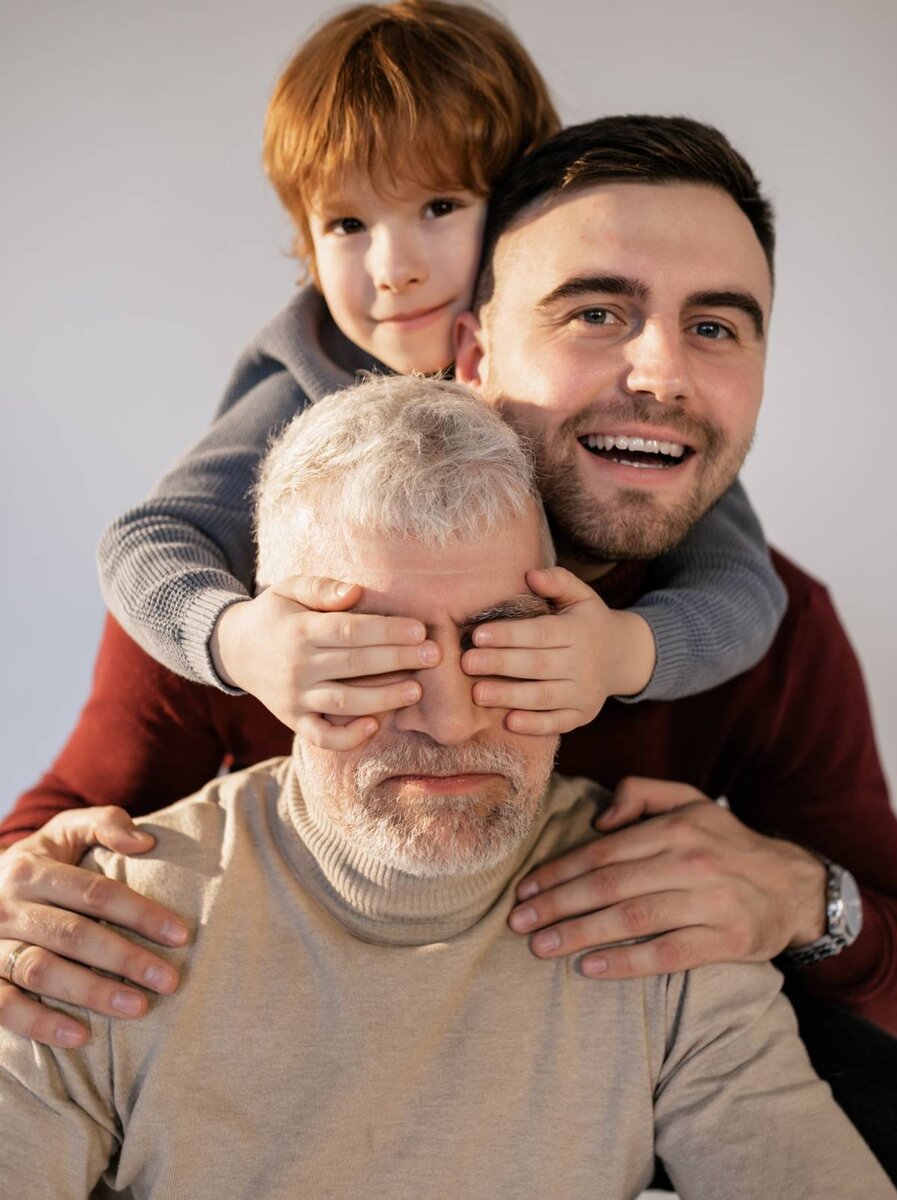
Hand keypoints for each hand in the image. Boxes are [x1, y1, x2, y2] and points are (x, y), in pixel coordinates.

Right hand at [0, 807, 188, 1046]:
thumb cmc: (38, 863)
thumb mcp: (63, 832)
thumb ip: (104, 824)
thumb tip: (146, 842)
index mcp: (30, 870)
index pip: (94, 892)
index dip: (139, 913)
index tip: (180, 935)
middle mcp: (6, 908)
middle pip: (73, 934)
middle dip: (125, 958)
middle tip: (169, 980)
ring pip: (40, 971)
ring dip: (91, 992)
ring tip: (137, 1007)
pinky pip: (4, 1007)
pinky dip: (40, 1024)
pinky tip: (81, 1037)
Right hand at [210, 575, 439, 746]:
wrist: (233, 650)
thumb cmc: (275, 614)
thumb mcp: (289, 589)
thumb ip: (322, 587)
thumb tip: (355, 592)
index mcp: (300, 631)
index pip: (351, 631)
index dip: (387, 631)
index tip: (419, 630)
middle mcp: (298, 667)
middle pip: (355, 665)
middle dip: (398, 660)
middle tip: (434, 656)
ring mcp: (295, 697)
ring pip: (344, 703)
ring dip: (383, 699)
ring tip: (417, 690)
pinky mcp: (294, 721)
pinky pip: (322, 736)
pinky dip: (348, 737)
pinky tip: (375, 726)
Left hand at [462, 567, 656, 734]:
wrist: (624, 656)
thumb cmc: (588, 621)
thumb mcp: (581, 596)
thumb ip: (558, 581)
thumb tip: (531, 575)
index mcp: (580, 631)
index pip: (542, 633)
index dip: (510, 635)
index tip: (477, 635)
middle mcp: (584, 664)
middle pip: (538, 666)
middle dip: (501, 664)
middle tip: (467, 663)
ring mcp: (584, 693)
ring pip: (544, 697)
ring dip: (510, 696)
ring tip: (477, 693)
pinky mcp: (582, 716)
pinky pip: (557, 723)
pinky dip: (535, 725)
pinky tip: (509, 722)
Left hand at [508, 776, 826, 976]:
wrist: (793, 884)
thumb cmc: (726, 842)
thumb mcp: (689, 799)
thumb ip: (639, 793)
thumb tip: (598, 819)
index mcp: (675, 828)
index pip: (603, 851)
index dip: (560, 871)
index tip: (526, 889)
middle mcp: (689, 862)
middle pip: (609, 886)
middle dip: (558, 904)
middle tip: (519, 922)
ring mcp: (709, 902)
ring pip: (632, 919)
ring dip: (581, 934)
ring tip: (542, 947)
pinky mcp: (725, 939)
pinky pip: (667, 953)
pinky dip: (627, 962)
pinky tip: (591, 968)